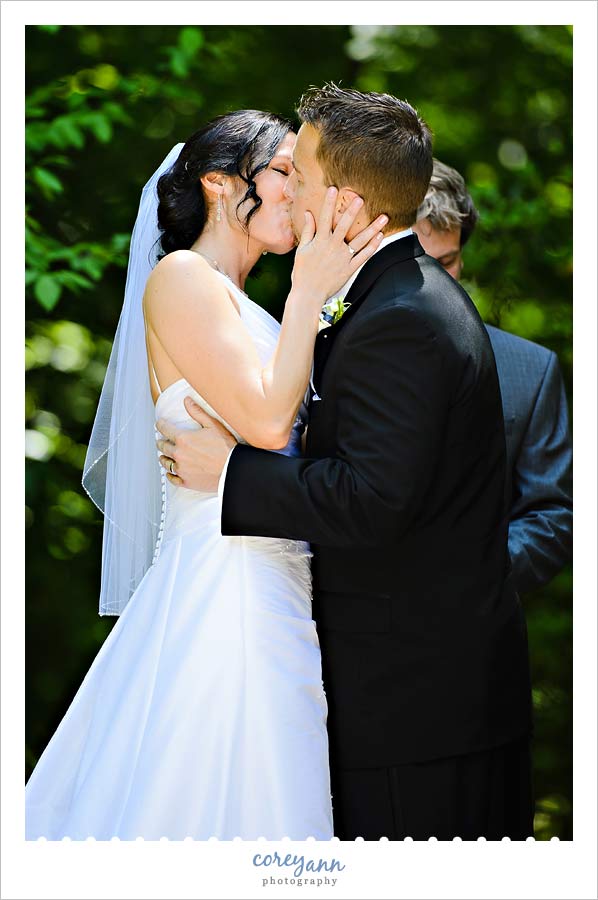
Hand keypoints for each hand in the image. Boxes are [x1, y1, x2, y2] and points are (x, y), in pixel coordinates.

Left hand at [156, 397, 237, 492]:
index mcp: (183, 439)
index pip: (164, 429)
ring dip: (163, 457)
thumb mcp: (213, 425)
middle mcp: (179, 454)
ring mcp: (181, 469)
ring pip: (165, 462)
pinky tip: (171, 472)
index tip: (160, 424)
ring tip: (164, 456)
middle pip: (162, 446)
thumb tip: (186, 401)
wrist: (233, 469)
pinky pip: (172, 478)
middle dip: (161, 441)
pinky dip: (170, 474)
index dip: (160, 424)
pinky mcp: (186, 481)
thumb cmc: (226, 448)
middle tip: (162, 440)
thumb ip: (197, 412)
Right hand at [291, 186, 388, 307]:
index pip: (325, 217)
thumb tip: (308, 213)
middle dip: (352, 210)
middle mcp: (333, 247)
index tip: (333, 188)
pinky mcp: (350, 269)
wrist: (308, 294)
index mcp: (320, 241)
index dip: (329, 202)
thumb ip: (308, 231)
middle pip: (345, 225)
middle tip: (361, 198)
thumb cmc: (302, 272)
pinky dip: (372, 246)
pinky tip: (380, 236)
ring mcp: (343, 258)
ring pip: (360, 240)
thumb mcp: (302, 250)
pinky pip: (364, 256)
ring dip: (373, 228)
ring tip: (384, 217)